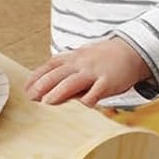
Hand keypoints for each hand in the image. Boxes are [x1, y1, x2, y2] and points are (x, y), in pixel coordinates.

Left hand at [25, 38, 150, 107]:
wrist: (132, 51)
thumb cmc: (104, 59)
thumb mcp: (83, 58)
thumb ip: (67, 69)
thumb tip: (49, 87)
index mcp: (73, 58)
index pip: (50, 66)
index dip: (37, 76)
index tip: (26, 88)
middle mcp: (81, 63)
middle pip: (57, 74)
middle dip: (42, 86)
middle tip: (30, 97)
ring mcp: (94, 72)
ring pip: (72, 82)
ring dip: (58, 92)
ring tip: (47, 102)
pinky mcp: (108, 81)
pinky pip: (96, 92)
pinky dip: (88, 99)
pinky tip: (81, 107)